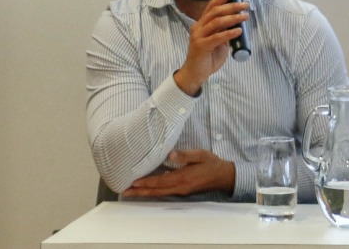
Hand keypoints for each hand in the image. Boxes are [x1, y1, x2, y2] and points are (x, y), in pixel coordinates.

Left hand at [122, 149, 236, 198]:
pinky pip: (165, 192)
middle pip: (156, 191)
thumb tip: (170, 154)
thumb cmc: (212, 163)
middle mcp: (180, 187)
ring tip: (132, 192)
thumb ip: (185, 155)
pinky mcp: (182, 190)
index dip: (147, 182)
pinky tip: (147, 188)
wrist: (224, 176)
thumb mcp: (200, 155)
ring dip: (145, 193)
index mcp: (183, 178)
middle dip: (140, 191)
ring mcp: (181, 191)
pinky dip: (154, 191)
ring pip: (159, 193)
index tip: (134, 182)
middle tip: (125, 192)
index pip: (161, 181)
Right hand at [172, 0, 248, 95]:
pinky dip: (229, 33)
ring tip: (245, 16)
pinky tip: (238, 31)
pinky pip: (217, 37)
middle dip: (231, 6)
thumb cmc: (207, 57)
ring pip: (217, 22)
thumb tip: (237, 24)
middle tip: (244, 5)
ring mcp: (198, 36)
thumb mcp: (218, 42)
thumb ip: (224, 32)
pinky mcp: (201, 46)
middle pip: (215, 11)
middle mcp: (198, 27)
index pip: (212, 6)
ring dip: (233, 18)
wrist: (195, 73)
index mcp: (201, 24)